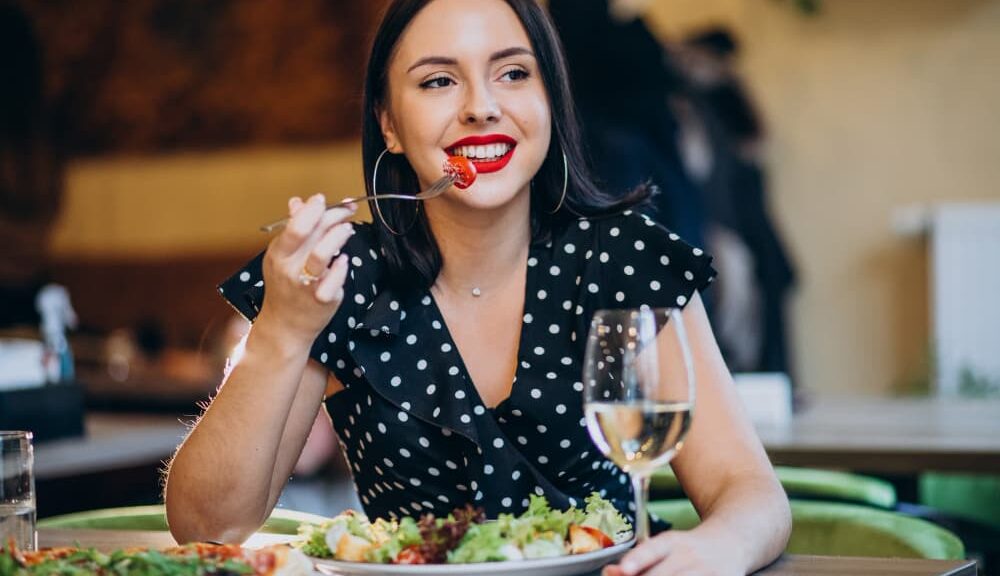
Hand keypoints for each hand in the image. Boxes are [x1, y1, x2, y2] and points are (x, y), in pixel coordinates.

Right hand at [258, 193, 355, 342]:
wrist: (285, 326)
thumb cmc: (286, 287)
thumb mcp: (282, 257)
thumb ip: (292, 230)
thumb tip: (297, 202)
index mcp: (278, 254)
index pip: (295, 224)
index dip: (312, 208)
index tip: (323, 200)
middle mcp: (289, 268)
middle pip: (311, 233)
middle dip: (333, 216)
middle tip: (347, 211)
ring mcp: (305, 284)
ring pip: (322, 253)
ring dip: (338, 236)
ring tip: (348, 229)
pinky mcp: (322, 299)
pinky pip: (334, 279)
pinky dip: (341, 266)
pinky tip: (343, 260)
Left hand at [603, 529, 742, 575]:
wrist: (730, 544)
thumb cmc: (687, 551)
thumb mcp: (662, 548)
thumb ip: (635, 561)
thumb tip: (609, 572)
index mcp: (673, 542)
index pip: (653, 549)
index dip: (637, 560)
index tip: (623, 569)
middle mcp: (691, 556)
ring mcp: (708, 572)